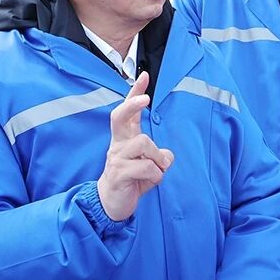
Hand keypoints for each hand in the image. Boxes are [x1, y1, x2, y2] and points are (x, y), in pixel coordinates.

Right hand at [97, 73, 174, 221]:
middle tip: (146, 99)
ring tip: (157, 170)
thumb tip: (167, 156)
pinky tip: (151, 181)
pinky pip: (146, 167)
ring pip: (143, 143)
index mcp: (124, 138)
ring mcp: (116, 158)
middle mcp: (117, 144)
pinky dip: (156, 175)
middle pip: (119, 116)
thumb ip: (160, 156)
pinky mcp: (118, 174)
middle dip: (133, 104)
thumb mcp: (149, 165)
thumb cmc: (131, 180)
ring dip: (158, 158)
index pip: (127, 111)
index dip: (135, 92)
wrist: (112, 204)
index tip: (144, 75)